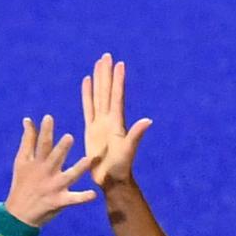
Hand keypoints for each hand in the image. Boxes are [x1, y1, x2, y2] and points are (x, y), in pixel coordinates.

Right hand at [4, 115, 95, 226]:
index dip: (44, 131)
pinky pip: (73, 199)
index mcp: (37, 162)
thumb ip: (28, 140)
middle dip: (61, 148)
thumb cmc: (23, 183)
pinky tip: (93, 194)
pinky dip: (83, 197)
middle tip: (70, 137)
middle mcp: (46, 173)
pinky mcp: (59, 201)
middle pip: (54, 158)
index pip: (40, 144)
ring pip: (68, 176)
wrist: (19, 213)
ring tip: (88, 160)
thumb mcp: (21, 161)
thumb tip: (28, 120)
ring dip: (78, 168)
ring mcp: (54, 187)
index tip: (49, 118)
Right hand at [82, 53, 152, 187]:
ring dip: (98, 80)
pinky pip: (88, 108)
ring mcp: (100, 123)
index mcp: (116, 123)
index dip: (117, 80)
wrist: (111, 180)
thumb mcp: (128, 150)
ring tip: (97, 64)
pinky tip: (86, 83)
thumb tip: (148, 121)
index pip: (116, 96)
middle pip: (106, 91)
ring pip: (98, 96)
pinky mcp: (91, 129)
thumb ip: (136, 135)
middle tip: (106, 56)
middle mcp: (109, 119)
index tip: (118, 63)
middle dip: (106, 74)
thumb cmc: (121, 168)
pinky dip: (87, 95)